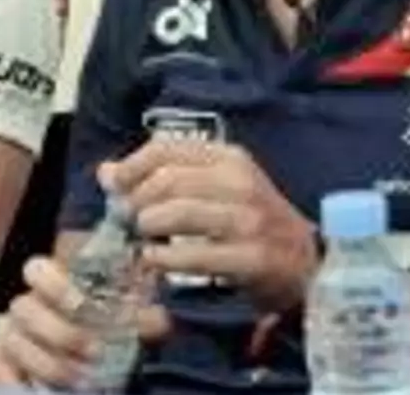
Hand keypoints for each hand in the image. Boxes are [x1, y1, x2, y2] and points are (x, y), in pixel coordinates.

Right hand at [0, 254, 170, 389]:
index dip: (55, 284)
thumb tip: (161, 320)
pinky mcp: (6, 365)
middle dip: (61, 332)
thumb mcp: (129, 313)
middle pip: (23, 307)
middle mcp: (27, 306)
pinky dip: (20, 384)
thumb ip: (142, 312)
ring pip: (16, 344)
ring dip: (51, 363)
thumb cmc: (110, 322)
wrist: (96, 352)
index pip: (36, 269)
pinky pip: (4, 374)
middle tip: (97, 351)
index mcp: (52, 282)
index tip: (83, 304)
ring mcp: (13, 335)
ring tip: (85, 379)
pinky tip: (43, 392)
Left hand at [102, 139, 318, 312]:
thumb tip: (106, 172)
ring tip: (142, 240)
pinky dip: (164, 259)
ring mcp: (247, 220)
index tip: (115, 187)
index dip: (131, 167)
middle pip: (167, 180)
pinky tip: (155, 261)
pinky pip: (194, 256)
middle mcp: (240, 182)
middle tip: (128, 220)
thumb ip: (164, 176)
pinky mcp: (251, 257)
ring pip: (178, 213)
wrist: (303, 260)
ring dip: (148, 228)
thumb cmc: (250, 221)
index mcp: (229, 158)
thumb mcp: (215, 188)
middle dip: (136, 201)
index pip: (166, 148)